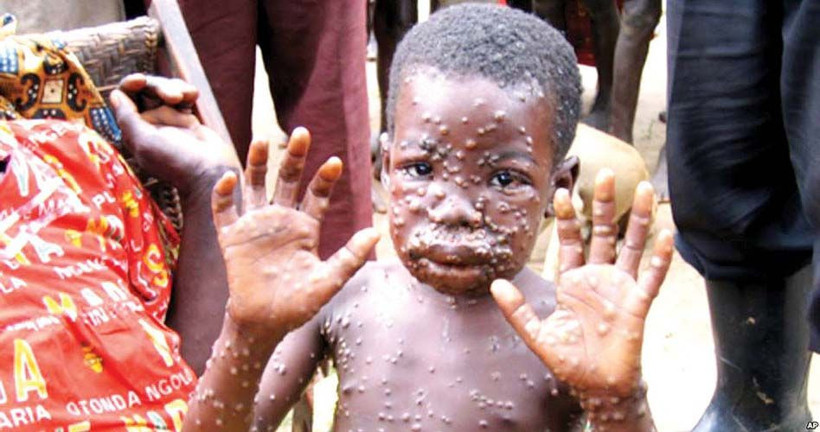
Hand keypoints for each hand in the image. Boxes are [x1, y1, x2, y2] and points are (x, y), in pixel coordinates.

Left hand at [110, 74, 240, 196]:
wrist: (211, 174)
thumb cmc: (177, 163)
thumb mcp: (145, 142)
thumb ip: (127, 118)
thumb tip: (115, 95)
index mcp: (134, 131)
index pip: (124, 99)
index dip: (130, 85)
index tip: (141, 80)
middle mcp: (149, 124)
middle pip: (145, 90)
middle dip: (158, 86)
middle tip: (173, 96)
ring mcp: (169, 122)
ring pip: (165, 90)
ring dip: (175, 87)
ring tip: (188, 96)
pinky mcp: (188, 120)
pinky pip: (183, 96)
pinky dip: (187, 91)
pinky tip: (194, 96)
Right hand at [211, 128, 379, 334]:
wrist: (265, 323)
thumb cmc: (299, 304)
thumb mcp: (329, 280)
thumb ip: (351, 257)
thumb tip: (376, 232)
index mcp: (306, 227)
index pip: (317, 195)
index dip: (325, 178)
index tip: (335, 161)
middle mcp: (281, 220)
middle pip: (288, 180)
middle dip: (295, 157)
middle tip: (302, 132)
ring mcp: (256, 226)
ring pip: (256, 186)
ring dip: (257, 164)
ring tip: (261, 140)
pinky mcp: (232, 237)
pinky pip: (224, 211)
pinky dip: (224, 194)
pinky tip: (229, 178)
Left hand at [492, 169, 672, 396]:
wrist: (596, 387)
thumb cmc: (569, 361)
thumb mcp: (538, 334)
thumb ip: (517, 310)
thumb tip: (495, 284)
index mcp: (573, 281)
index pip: (571, 240)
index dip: (569, 217)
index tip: (563, 192)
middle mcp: (598, 278)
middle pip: (603, 233)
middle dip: (603, 204)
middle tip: (605, 173)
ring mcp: (620, 288)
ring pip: (631, 246)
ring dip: (638, 218)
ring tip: (644, 188)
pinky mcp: (638, 304)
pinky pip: (651, 277)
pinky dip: (659, 257)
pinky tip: (666, 235)